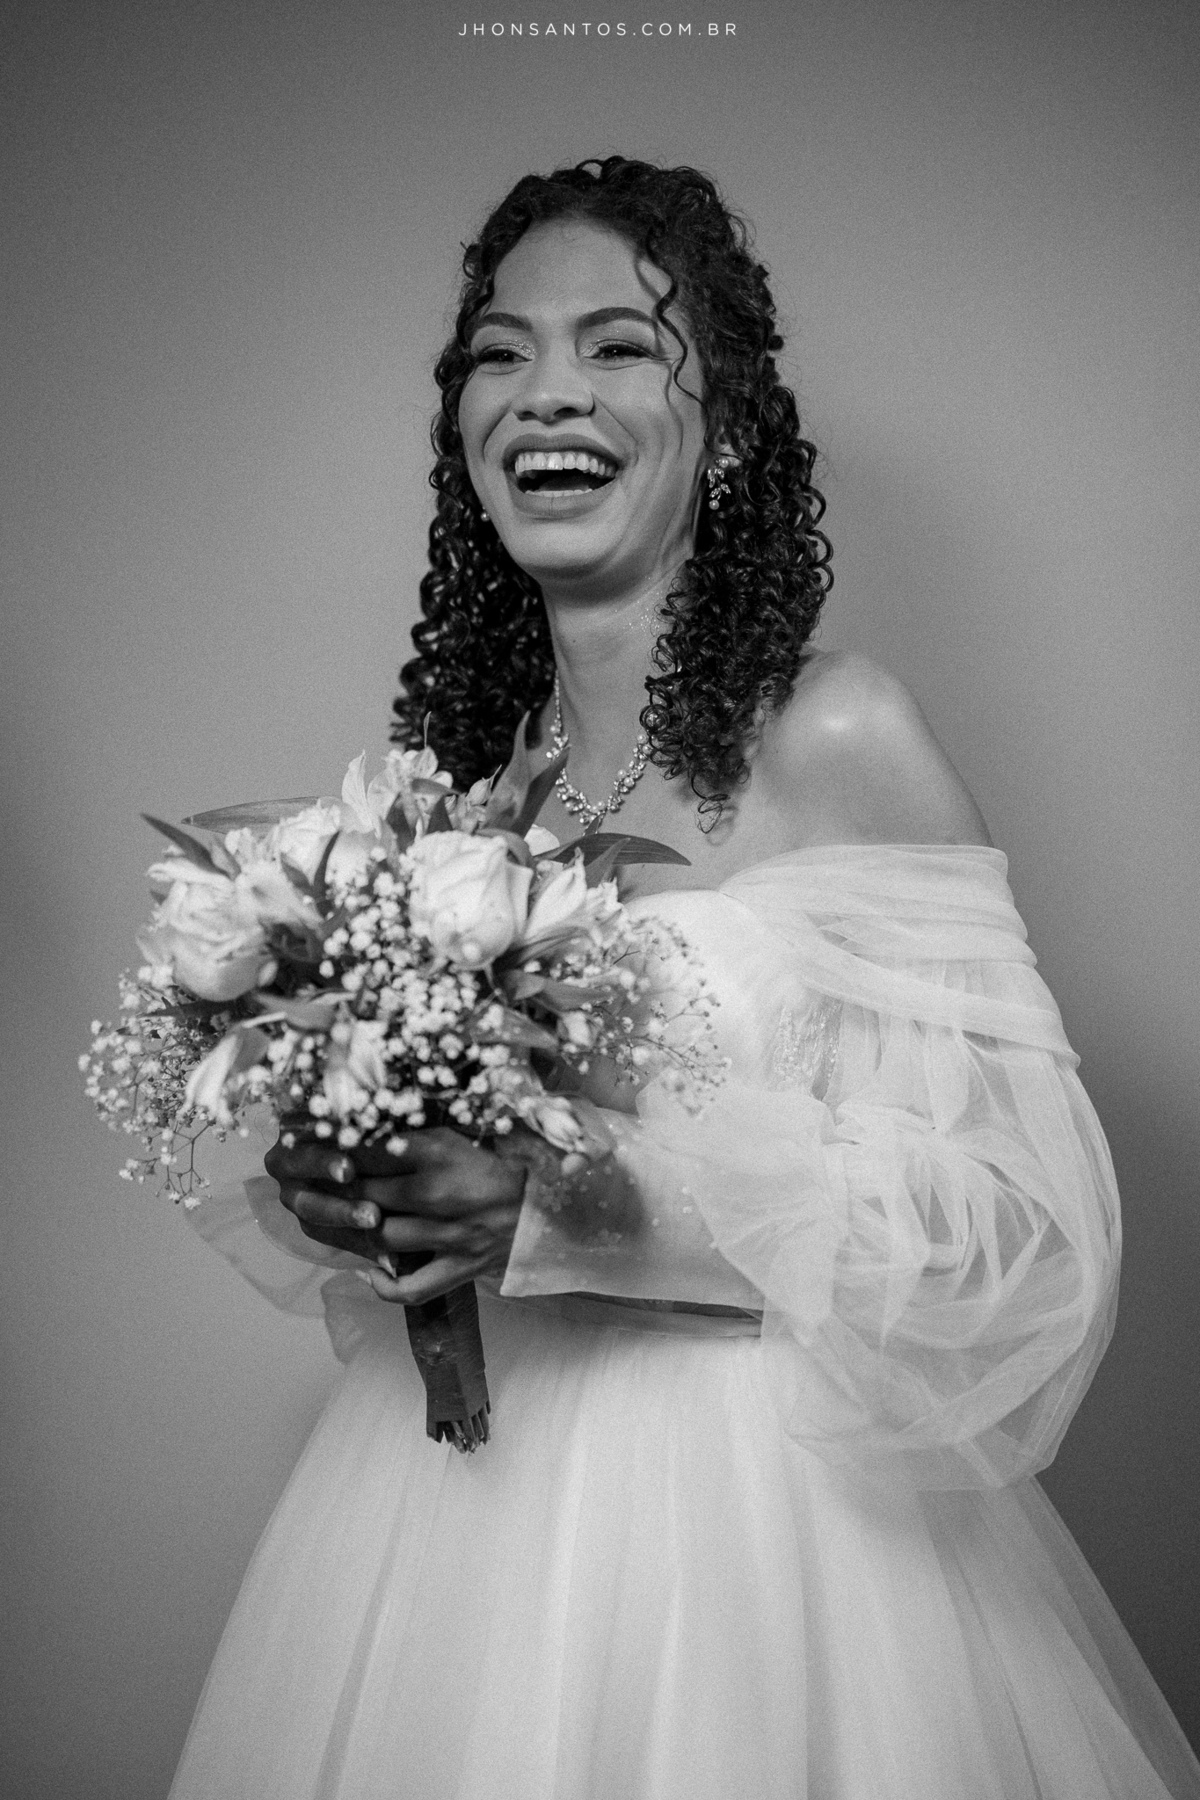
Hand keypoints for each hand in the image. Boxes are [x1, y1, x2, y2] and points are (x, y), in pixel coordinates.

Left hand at [264, 1128, 527, 1304]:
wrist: (557, 1204)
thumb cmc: (512, 1160)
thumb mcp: (467, 1132)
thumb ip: (423, 1131)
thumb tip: (372, 1122)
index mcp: (440, 1152)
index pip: (369, 1150)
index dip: (336, 1148)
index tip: (316, 1145)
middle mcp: (437, 1194)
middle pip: (364, 1193)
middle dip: (336, 1187)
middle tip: (314, 1182)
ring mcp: (446, 1236)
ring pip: (378, 1235)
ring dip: (355, 1227)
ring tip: (339, 1217)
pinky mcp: (458, 1268)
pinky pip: (409, 1287)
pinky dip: (383, 1284)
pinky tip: (368, 1270)